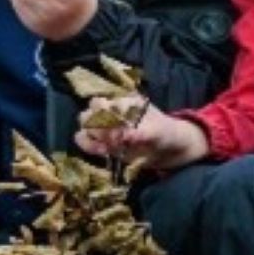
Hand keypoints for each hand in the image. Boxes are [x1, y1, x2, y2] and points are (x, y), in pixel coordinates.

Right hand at [73, 102, 209, 169]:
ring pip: (84, 125)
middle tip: (110, 140)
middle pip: (90, 111)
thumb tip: (126, 136)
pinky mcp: (102, 141)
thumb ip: (143, 133)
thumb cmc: (166, 134)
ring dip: (90, 137)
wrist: (168, 149)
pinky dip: (89, 146)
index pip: (104, 102)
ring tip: (106, 149)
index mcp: (126, 101)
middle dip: (95, 126)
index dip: (106, 117)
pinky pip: (85, 140)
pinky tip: (103, 152)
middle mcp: (113, 110)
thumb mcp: (159, 132)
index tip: (118, 132)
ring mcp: (106, 126)